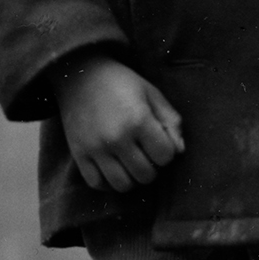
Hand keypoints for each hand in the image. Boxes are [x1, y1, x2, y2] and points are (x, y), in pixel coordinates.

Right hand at [57, 55, 185, 192]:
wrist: (80, 74)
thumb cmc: (121, 83)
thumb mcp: (152, 94)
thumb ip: (171, 121)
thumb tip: (180, 151)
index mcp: (138, 120)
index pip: (165, 156)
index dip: (167, 151)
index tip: (159, 140)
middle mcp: (117, 138)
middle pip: (146, 175)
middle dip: (151, 166)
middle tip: (145, 153)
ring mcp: (95, 149)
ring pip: (123, 185)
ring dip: (132, 178)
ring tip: (131, 163)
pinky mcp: (79, 154)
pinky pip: (97, 184)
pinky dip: (108, 183)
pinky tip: (114, 169)